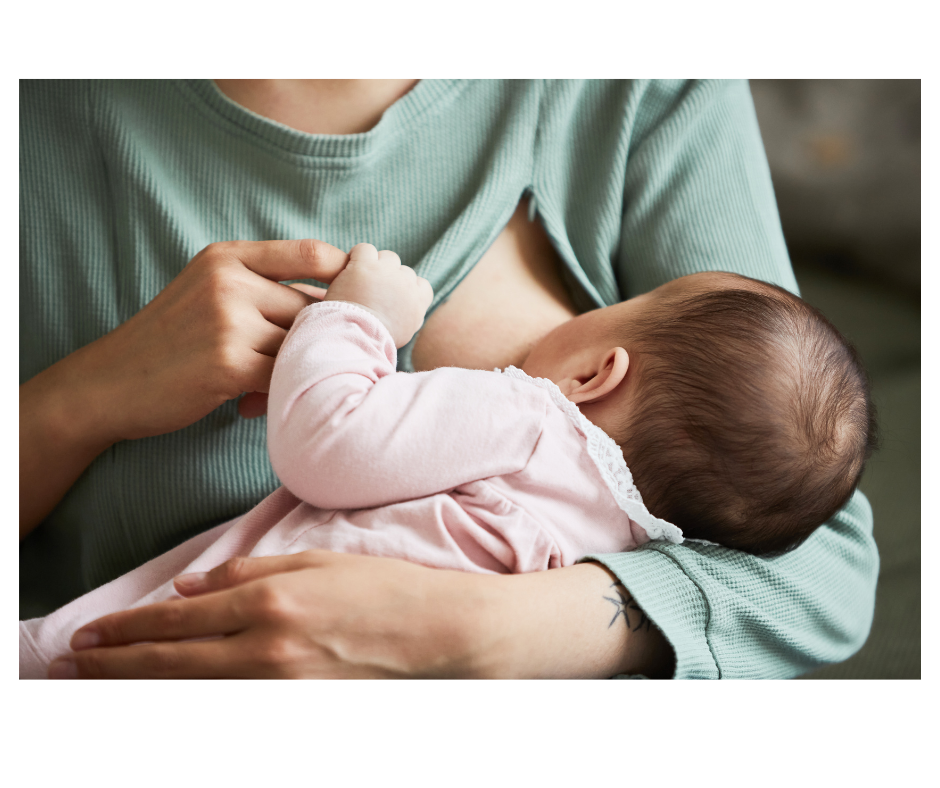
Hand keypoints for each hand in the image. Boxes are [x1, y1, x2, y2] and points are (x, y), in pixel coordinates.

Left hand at [52, 551, 491, 678]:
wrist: (439, 638)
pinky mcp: (295, 711)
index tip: (92, 632)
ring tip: (99, 687)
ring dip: (138, 690)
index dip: (127, 627)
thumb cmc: (385, 590)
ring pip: (189, 694)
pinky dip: (188, 705)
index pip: (178, 619)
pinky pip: (227, 710)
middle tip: (71, 665)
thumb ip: (249, 572)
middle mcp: (266, 651)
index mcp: (272, 603)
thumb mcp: (317, 562)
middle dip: (113, 666)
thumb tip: (190, 589)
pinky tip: (164, 700)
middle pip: (170, 664)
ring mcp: (279, 689)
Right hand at [62, 240, 347, 439]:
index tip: (363, 299)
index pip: (310, 254)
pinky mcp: (229, 364)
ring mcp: (229, 322)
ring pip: (300, 344)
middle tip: (326, 361)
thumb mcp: (206, 292)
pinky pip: (283, 376)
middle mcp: (229, 281)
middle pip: (310, 307)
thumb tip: (334, 298)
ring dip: (300, 368)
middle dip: (323, 337)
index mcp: (227, 257)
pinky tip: (255, 402)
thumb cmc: (169, 342)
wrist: (108, 383)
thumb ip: (260, 288)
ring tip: (280, 385)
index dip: (346, 276)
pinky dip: (281, 391)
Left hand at [325, 243, 432, 347]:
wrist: (357, 336)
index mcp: (418, 302)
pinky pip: (364, 249)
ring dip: (375, 264)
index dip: (406, 287)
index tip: (392, 296)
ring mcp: (387, 272)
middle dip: (388, 277)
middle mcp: (407, 284)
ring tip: (359, 279)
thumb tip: (408, 312)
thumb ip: (410, 317)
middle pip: (402, 270)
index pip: (421, 284)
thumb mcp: (404, 333)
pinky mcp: (366, 265)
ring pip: (387, 257)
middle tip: (371, 291)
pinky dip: (357, 255)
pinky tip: (349, 268)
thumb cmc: (375, 340)